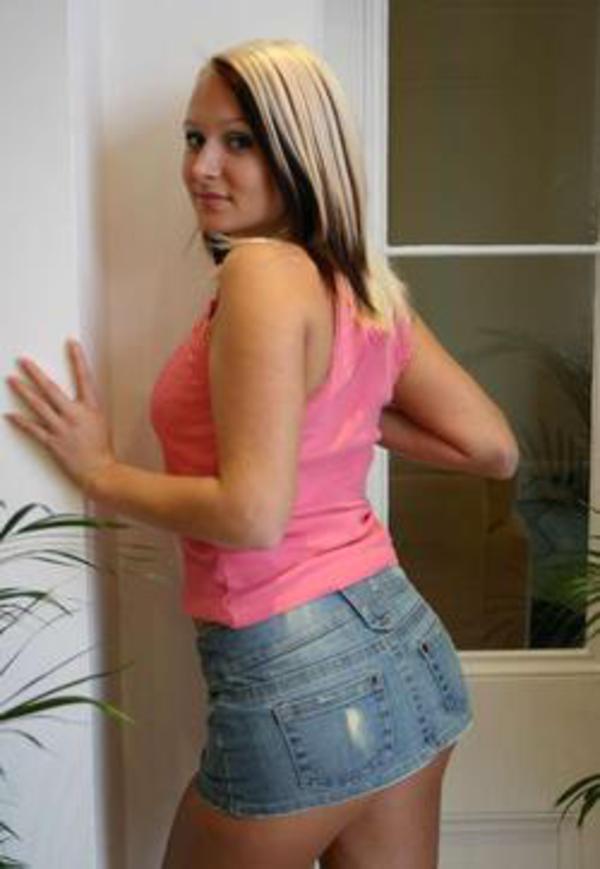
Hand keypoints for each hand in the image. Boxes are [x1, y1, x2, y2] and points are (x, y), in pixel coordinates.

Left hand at [5, 340, 116, 492]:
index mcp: (90, 408)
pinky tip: (11, 414)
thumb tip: (76, 398)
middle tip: (24, 361)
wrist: (99, 471)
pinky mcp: (52, 442)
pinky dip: (21, 422)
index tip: (71, 344)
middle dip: (35, 373)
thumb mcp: (100, 422)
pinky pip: (33, 429)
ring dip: (23, 391)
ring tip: (12, 380)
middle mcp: (74, 415)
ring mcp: (61, 428)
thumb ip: (86, 408)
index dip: (78, 359)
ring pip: (38, 405)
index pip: (84, 378)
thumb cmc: (101, 449)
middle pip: (51, 389)